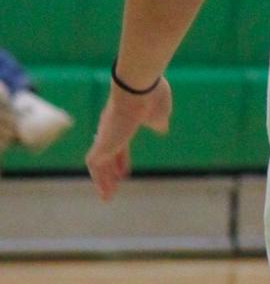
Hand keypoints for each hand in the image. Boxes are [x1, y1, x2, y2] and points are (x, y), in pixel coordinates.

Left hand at [86, 77, 172, 201]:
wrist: (137, 87)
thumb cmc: (151, 97)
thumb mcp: (160, 114)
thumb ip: (158, 123)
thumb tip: (160, 128)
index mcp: (126, 121)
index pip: (121, 143)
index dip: (122, 158)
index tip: (124, 171)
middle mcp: (111, 128)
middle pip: (108, 152)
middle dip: (110, 169)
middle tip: (114, 182)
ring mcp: (105, 135)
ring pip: (99, 160)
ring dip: (103, 179)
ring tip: (107, 196)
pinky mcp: (102, 143)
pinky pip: (95, 164)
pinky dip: (98, 179)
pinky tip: (105, 192)